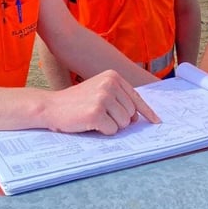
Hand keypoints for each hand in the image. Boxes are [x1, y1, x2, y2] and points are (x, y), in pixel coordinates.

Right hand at [46, 70, 160, 134]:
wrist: (50, 106)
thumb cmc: (76, 102)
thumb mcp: (99, 91)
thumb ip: (119, 99)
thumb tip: (138, 117)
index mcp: (113, 76)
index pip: (136, 97)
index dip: (147, 112)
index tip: (157, 122)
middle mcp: (110, 84)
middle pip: (131, 113)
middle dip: (119, 120)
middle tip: (99, 115)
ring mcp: (103, 97)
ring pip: (124, 123)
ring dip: (111, 126)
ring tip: (93, 118)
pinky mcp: (96, 112)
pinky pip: (112, 130)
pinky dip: (102, 131)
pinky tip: (89, 123)